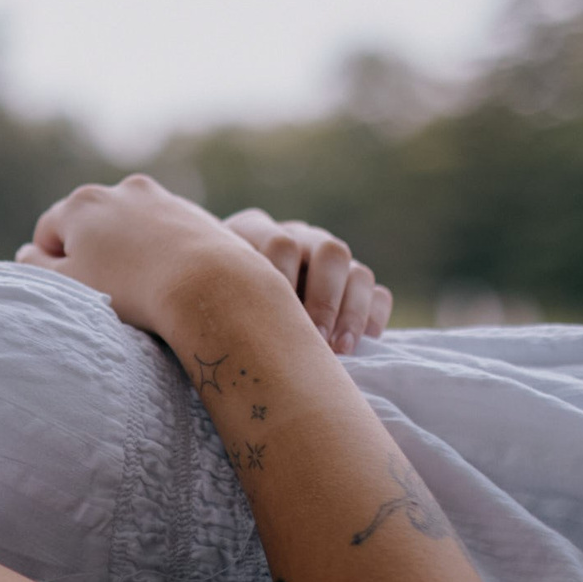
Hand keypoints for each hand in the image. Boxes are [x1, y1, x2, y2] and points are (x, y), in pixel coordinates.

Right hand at [14, 175, 257, 338]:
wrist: (207, 286)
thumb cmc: (129, 289)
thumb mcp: (68, 284)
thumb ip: (37, 266)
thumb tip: (28, 251)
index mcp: (79, 204)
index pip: (48, 233)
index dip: (54, 264)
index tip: (75, 288)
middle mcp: (117, 190)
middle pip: (88, 224)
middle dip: (91, 251)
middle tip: (108, 288)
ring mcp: (158, 197)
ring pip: (126, 225)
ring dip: (125, 247)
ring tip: (140, 283)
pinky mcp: (190, 210)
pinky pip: (160, 228)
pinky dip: (157, 247)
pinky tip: (167, 275)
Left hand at [219, 208, 391, 354]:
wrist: (220, 312)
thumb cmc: (204, 304)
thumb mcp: (204, 293)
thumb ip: (218, 296)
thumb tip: (235, 326)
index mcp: (257, 230)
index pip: (280, 243)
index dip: (281, 280)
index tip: (274, 318)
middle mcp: (299, 239)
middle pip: (330, 251)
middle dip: (325, 298)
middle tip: (315, 338)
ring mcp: (330, 262)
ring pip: (358, 273)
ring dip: (352, 313)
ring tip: (339, 351)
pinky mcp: (354, 288)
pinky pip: (379, 294)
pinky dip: (374, 317)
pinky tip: (364, 344)